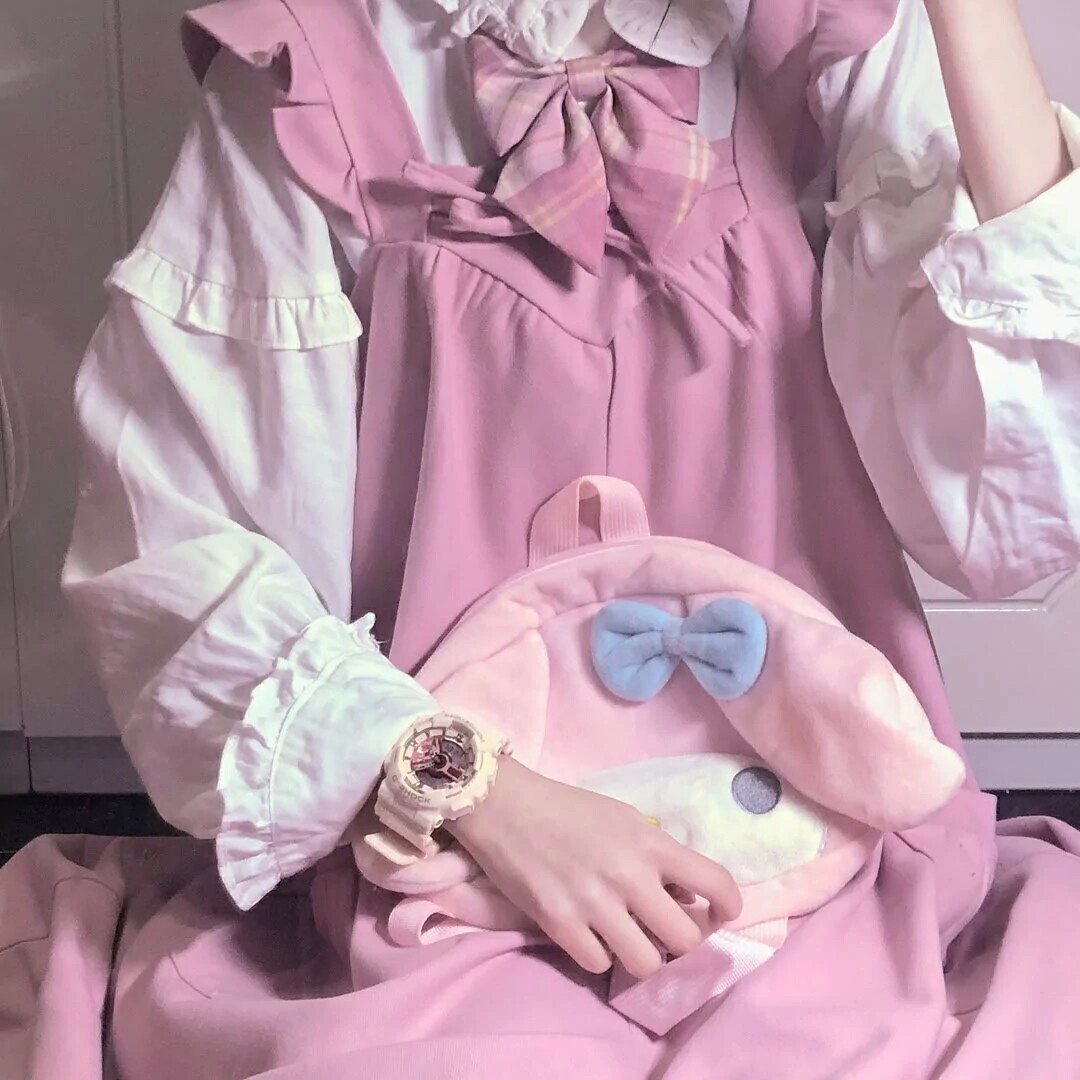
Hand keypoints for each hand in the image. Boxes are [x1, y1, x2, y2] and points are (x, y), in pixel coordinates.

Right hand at [445, 755, 742, 979]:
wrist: (506, 807)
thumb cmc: (569, 810)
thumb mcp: (623, 819)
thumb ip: (657, 855)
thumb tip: (684, 899)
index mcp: (650, 843)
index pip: (716, 882)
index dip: (729, 906)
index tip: (720, 914)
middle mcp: (629, 875)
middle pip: (686, 939)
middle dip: (684, 943)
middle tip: (668, 935)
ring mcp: (593, 903)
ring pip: (646, 964)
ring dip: (643, 956)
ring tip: (630, 940)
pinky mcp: (559, 923)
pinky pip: (600, 964)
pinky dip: (600, 955)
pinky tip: (591, 936)